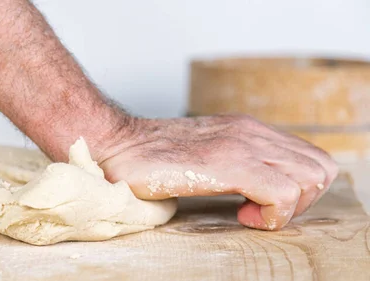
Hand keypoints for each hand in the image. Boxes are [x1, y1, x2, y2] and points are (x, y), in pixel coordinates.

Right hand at [97, 114, 338, 230]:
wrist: (116, 145)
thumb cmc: (149, 158)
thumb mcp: (203, 154)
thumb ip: (231, 162)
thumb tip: (251, 191)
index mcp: (247, 129)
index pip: (309, 157)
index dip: (297, 189)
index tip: (261, 203)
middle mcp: (251, 132)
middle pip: (320, 167)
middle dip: (300, 201)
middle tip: (262, 211)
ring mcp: (242, 145)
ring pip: (311, 178)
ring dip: (288, 207)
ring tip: (251, 213)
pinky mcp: (229, 164)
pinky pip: (283, 193)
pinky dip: (272, 215)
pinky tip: (241, 216)